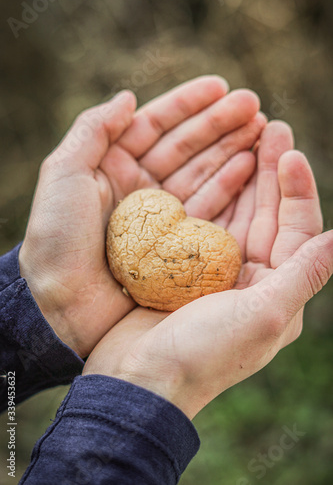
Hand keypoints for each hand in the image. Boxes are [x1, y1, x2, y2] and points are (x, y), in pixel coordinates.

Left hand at [19, 76, 264, 357]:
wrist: (62, 307)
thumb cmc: (57, 241)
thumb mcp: (63, 176)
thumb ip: (92, 130)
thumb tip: (128, 97)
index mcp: (111, 166)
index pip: (154, 126)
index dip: (187, 104)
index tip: (221, 86)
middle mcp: (138, 188)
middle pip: (185, 147)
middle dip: (219, 124)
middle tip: (254, 105)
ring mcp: (160, 217)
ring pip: (201, 174)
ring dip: (230, 151)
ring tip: (260, 131)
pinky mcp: (175, 245)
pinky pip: (206, 209)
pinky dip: (228, 187)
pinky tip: (249, 169)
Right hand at [83, 121, 332, 418]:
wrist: (142, 381)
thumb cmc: (205, 355)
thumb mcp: (264, 316)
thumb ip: (304, 275)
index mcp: (277, 289)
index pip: (297, 228)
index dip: (296, 189)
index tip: (288, 151)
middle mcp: (252, 277)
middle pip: (267, 213)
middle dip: (271, 171)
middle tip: (269, 126)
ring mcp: (216, 270)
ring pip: (235, 212)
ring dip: (241, 176)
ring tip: (244, 136)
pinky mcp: (183, 267)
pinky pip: (201, 221)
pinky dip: (207, 195)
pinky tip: (208, 168)